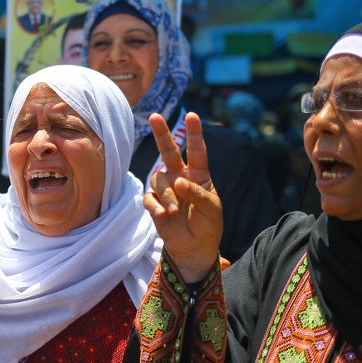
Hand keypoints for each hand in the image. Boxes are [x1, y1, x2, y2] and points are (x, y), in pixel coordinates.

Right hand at [142, 112, 222, 282]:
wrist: (195, 247)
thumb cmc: (208, 224)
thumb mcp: (211, 208)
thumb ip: (197, 193)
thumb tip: (177, 181)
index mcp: (199, 175)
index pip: (197, 151)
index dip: (194, 133)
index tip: (192, 116)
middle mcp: (181, 177)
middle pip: (169, 152)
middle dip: (162, 134)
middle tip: (154, 116)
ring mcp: (166, 190)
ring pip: (159, 180)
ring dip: (168, 195)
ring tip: (175, 211)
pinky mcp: (155, 204)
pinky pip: (150, 198)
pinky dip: (156, 206)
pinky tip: (165, 215)